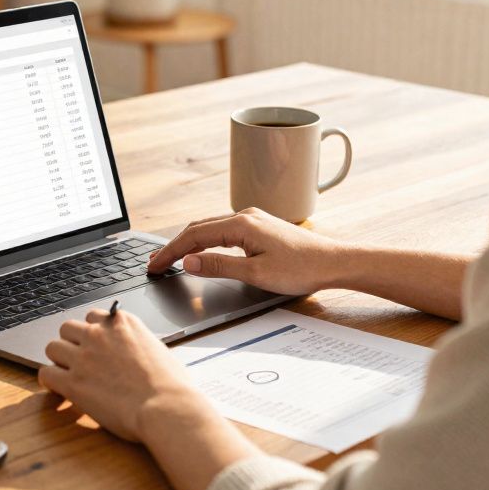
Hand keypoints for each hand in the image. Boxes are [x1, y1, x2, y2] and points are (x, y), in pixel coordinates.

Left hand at [39, 308, 205, 442]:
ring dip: (59, 361)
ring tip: (68, 375)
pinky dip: (49, 382)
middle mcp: (99, 333)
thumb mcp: (157, 349)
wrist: (167, 407)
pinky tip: (58, 391)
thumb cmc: (172, 385)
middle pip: (67, 328)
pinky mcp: (73, 382)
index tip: (95, 346)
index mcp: (122, 322)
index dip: (92, 333)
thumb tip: (133, 351)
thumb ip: (137, 343)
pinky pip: (46, 374)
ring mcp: (84, 356)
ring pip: (52, 347)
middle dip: (72, 343)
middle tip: (79, 361)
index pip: (93, 316)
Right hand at [146, 207, 352, 294]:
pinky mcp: (260, 227)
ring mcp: (253, 219)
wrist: (334, 262)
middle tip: (155, 263)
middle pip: (198, 228)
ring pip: (210, 227)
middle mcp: (245, 216)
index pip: (194, 236)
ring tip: (171, 257)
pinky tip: (201, 250)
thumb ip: (219, 266)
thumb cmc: (302, 269)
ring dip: (188, 242)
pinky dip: (205, 240)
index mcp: (241, 225)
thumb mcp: (256, 273)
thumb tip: (189, 261)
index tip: (154, 265)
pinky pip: (223, 230)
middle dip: (174, 245)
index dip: (170, 252)